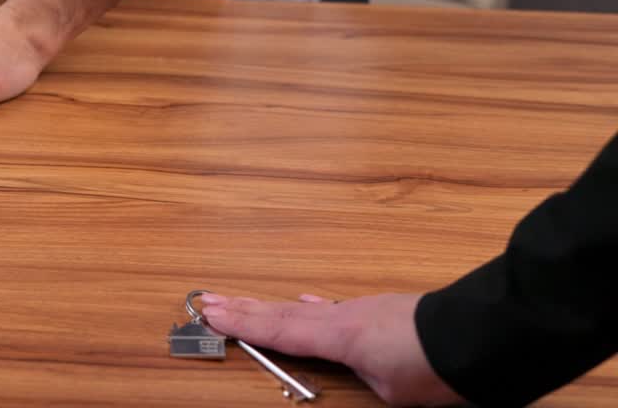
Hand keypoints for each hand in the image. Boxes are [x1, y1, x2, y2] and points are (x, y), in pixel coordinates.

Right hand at [199, 292, 462, 406]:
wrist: (484, 335)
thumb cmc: (436, 368)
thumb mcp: (393, 392)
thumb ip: (364, 379)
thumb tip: (357, 372)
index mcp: (338, 335)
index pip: (277, 330)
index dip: (240, 323)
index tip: (208, 312)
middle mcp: (342, 316)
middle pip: (281, 312)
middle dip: (243, 308)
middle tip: (208, 299)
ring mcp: (361, 309)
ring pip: (302, 309)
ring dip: (269, 306)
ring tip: (243, 302)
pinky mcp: (380, 310)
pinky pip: (330, 308)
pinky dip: (308, 308)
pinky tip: (305, 303)